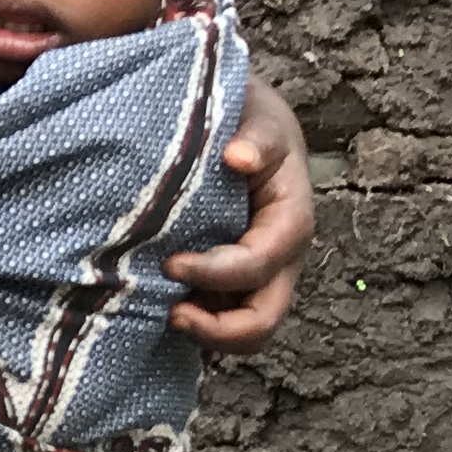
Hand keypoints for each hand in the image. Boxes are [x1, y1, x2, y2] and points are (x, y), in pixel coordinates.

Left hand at [168, 74, 312, 355]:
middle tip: (171, 312)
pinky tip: (161, 307)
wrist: (234, 120)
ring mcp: (258, 275)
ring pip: (248, 331)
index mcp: (289, 218)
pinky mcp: (231, 283)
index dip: (219, 273)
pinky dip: (199, 324)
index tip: (171, 263)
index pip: (262, 262)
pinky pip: (222, 320)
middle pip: (266, 317)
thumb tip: (239, 157)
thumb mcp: (257, 116)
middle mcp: (280, 256)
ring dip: (210, 335)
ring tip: (167, 315)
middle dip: (221, 328)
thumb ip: (255, 136)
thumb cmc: (246, 116)